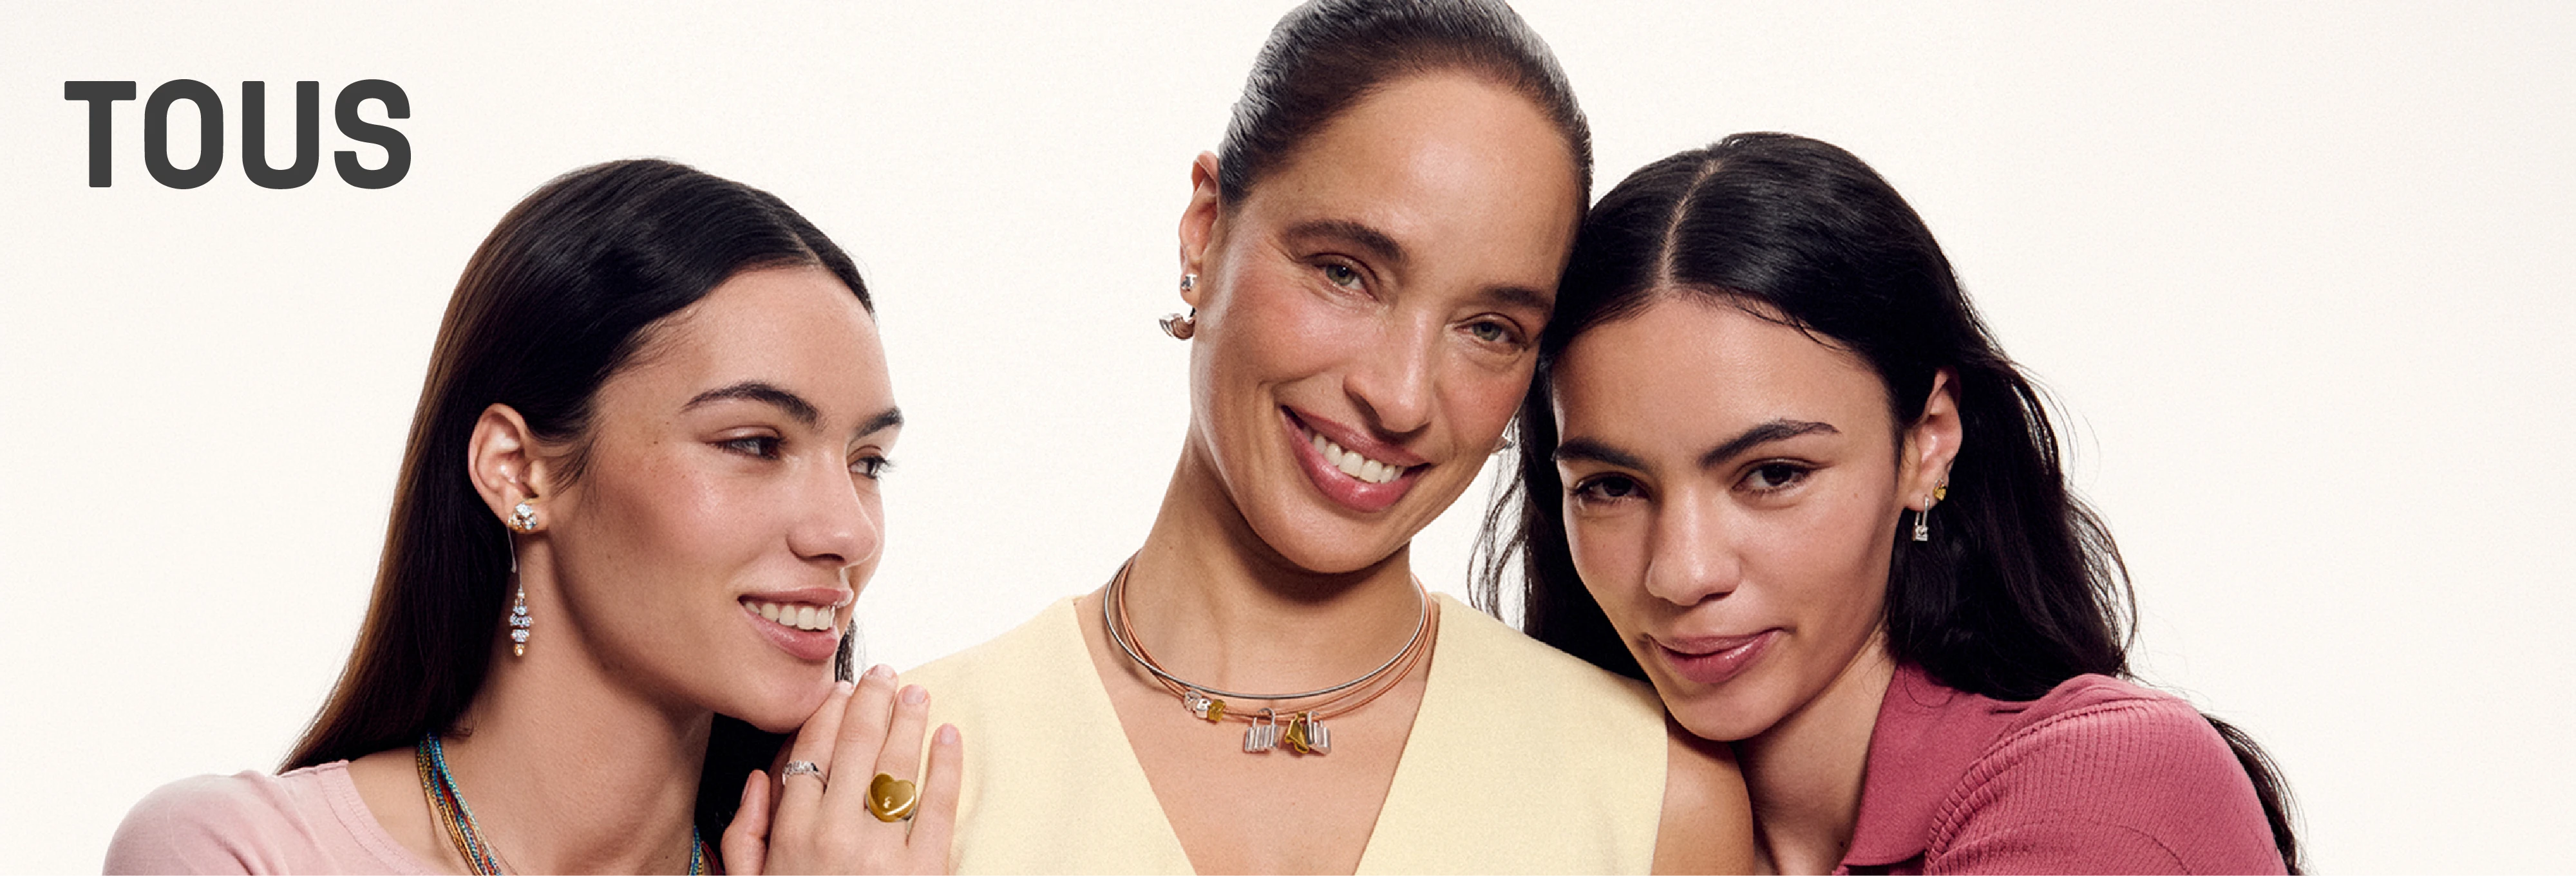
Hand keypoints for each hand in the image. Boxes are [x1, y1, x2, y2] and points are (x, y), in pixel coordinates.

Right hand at [721, 664, 961, 875]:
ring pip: (897, 769)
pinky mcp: (925, 871)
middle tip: (885, 676)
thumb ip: (745, 836)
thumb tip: (757, 781)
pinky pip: (939, 806)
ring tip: (917, 694)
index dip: (828, 717)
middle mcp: (835, 837)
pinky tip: (949, 736)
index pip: (811, 756)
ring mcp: (883, 854)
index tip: (841, 691)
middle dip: (871, 704)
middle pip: (857, 750)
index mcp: (792, 837)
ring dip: (908, 722)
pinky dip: (946, 766)